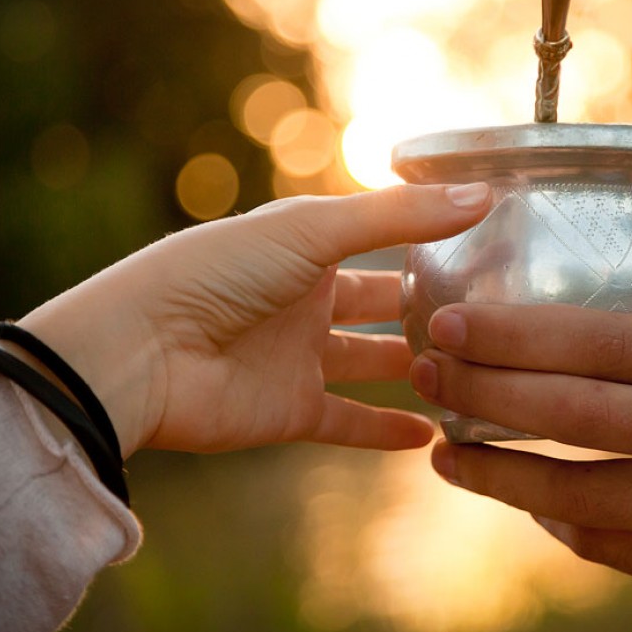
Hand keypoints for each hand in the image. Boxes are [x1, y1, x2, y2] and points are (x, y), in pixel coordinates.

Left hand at [15, 183, 490, 456]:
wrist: (143, 353)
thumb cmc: (218, 273)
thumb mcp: (314, 229)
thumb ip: (399, 217)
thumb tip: (483, 195)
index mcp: (307, 245)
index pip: (381, 241)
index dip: (428, 242)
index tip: (487, 247)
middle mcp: (306, 298)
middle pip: (381, 304)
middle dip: (427, 310)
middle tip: (488, 317)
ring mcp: (298, 356)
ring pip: (370, 363)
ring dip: (414, 369)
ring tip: (471, 372)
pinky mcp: (289, 409)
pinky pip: (348, 421)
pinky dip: (385, 430)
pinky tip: (428, 435)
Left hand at [409, 292, 631, 631]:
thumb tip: (579, 303)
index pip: (596, 338)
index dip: (508, 332)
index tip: (448, 321)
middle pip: (568, 410)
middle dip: (479, 390)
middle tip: (426, 371)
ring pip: (570, 489)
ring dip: (494, 472)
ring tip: (446, 450)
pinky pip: (604, 541)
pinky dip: (552, 517)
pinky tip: (521, 496)